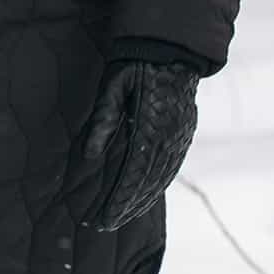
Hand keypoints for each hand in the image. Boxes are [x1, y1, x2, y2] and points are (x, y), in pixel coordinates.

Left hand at [76, 59, 198, 230]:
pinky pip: (171, 168)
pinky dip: (156, 187)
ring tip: (119, 217)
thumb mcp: (112, 85)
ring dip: (141, 202)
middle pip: (147, 184)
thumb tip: (90, 156)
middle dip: (126, 208)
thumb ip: (102, 120)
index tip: (103, 219)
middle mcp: (170, 138)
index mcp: (151, 127)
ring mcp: (181, 138)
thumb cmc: (134, 63)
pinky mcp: (184, 135)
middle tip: (104, 225)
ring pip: (161, 180)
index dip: (118, 201)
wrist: (171, 47)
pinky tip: (143, 197)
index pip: (133, 176)